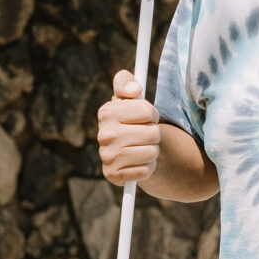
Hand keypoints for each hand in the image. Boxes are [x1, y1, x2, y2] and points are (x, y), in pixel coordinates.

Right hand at [97, 72, 161, 189]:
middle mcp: (103, 135)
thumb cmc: (132, 119)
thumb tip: (135, 90)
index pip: (147, 111)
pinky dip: (147, 168)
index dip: (152, 113)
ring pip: (151, 152)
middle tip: (145, 134)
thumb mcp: (129, 97)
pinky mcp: (113, 175)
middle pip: (152, 133)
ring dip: (152, 151)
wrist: (131, 149)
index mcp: (106, 112)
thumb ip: (126, 82)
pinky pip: (145, 171)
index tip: (147, 116)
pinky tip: (138, 163)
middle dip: (154, 133)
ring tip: (142, 148)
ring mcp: (107, 157)